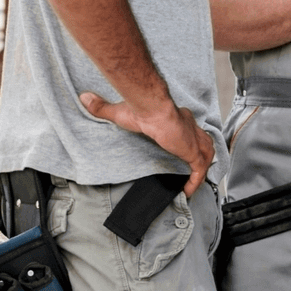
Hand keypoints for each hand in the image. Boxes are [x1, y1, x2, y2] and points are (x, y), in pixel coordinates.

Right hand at [81, 92, 214, 196]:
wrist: (151, 109)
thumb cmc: (139, 109)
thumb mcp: (118, 111)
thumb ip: (102, 107)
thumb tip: (84, 98)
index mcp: (177, 117)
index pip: (188, 129)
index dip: (187, 140)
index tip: (182, 149)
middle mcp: (190, 127)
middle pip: (202, 142)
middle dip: (200, 154)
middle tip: (193, 169)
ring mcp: (193, 140)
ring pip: (206, 155)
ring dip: (201, 170)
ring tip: (192, 183)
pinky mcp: (192, 151)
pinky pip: (199, 171)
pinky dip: (195, 181)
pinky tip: (187, 192)